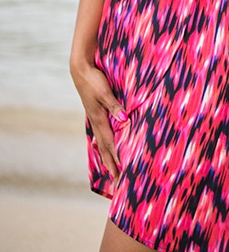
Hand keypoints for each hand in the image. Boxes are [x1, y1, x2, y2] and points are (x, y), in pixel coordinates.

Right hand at [72, 62, 125, 179]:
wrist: (81, 70)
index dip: (116, 158)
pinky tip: (105, 146)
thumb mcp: (105, 93)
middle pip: (105, 148)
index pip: (110, 143)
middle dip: (112, 165)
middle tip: (117, 181)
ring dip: (108, 156)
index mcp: (99, 119)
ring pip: (102, 142)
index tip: (122, 172)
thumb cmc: (94, 80)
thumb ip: (115, 106)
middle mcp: (96, 122)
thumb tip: (124, 121)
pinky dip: (104, 144)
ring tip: (111, 170)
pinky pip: (101, 133)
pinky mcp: (95, 112)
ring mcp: (95, 118)